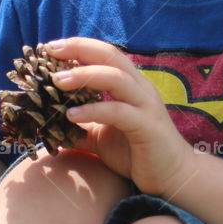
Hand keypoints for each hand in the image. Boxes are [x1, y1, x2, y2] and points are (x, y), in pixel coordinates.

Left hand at [43, 37, 193, 197]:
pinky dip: (94, 110)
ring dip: (84, 75)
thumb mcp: (101, 137)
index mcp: (130, 85)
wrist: (173, 177)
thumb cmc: (137, 153)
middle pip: (110, 56)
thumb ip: (80, 128)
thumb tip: (50, 126)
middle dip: (79, 49)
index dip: (79, 46)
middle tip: (51, 50)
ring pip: (116, 78)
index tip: (50, 47)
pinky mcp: (148, 126)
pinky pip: (118, 112)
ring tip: (57, 81)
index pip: (105, 54)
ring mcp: (146, 105)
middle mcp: (139, 88)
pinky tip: (72, 115)